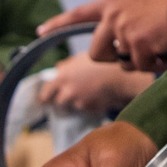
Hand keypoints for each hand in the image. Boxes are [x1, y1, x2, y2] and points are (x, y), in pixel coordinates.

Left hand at [37, 56, 153, 113]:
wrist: (121, 74)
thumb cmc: (102, 60)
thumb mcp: (82, 57)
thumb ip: (67, 65)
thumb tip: (57, 68)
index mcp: (61, 77)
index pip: (45, 94)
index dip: (45, 96)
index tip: (46, 98)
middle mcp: (67, 92)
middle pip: (58, 102)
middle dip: (63, 99)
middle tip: (71, 93)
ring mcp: (79, 102)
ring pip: (74, 105)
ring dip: (79, 100)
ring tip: (91, 90)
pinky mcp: (91, 109)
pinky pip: (88, 107)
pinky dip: (91, 103)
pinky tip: (100, 93)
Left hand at [38, 0, 166, 71]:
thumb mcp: (142, 5)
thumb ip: (126, 20)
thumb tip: (122, 47)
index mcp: (114, 3)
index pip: (80, 14)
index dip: (59, 23)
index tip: (40, 31)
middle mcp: (114, 15)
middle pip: (97, 52)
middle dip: (114, 59)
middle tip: (135, 54)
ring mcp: (124, 30)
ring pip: (124, 62)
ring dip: (142, 60)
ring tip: (160, 46)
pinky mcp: (137, 43)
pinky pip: (142, 66)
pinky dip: (157, 63)